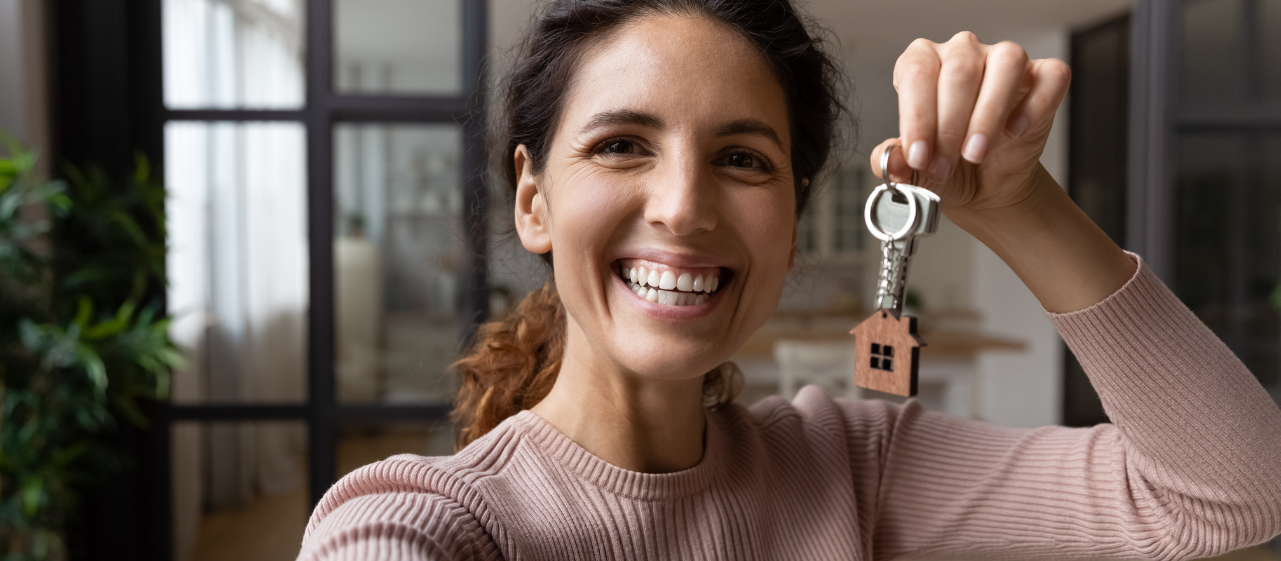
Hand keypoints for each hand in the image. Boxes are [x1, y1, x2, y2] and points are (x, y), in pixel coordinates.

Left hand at [870, 32, 1070, 212]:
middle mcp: (962, 52)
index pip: (916, 72)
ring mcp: (1004, 60)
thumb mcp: (915, 171)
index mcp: (923, 64)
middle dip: (949, 126)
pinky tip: (1015, 132)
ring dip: (988, 115)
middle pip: (958, 70)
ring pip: (1004, 65)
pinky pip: (1048, 77)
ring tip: (976, 154)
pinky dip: (1033, 107)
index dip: (917, 117)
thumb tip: (892, 161)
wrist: (984, 184)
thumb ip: (895, 164)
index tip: (919, 157)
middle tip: (944, 166)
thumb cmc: (946, 166)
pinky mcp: (1043, 77)